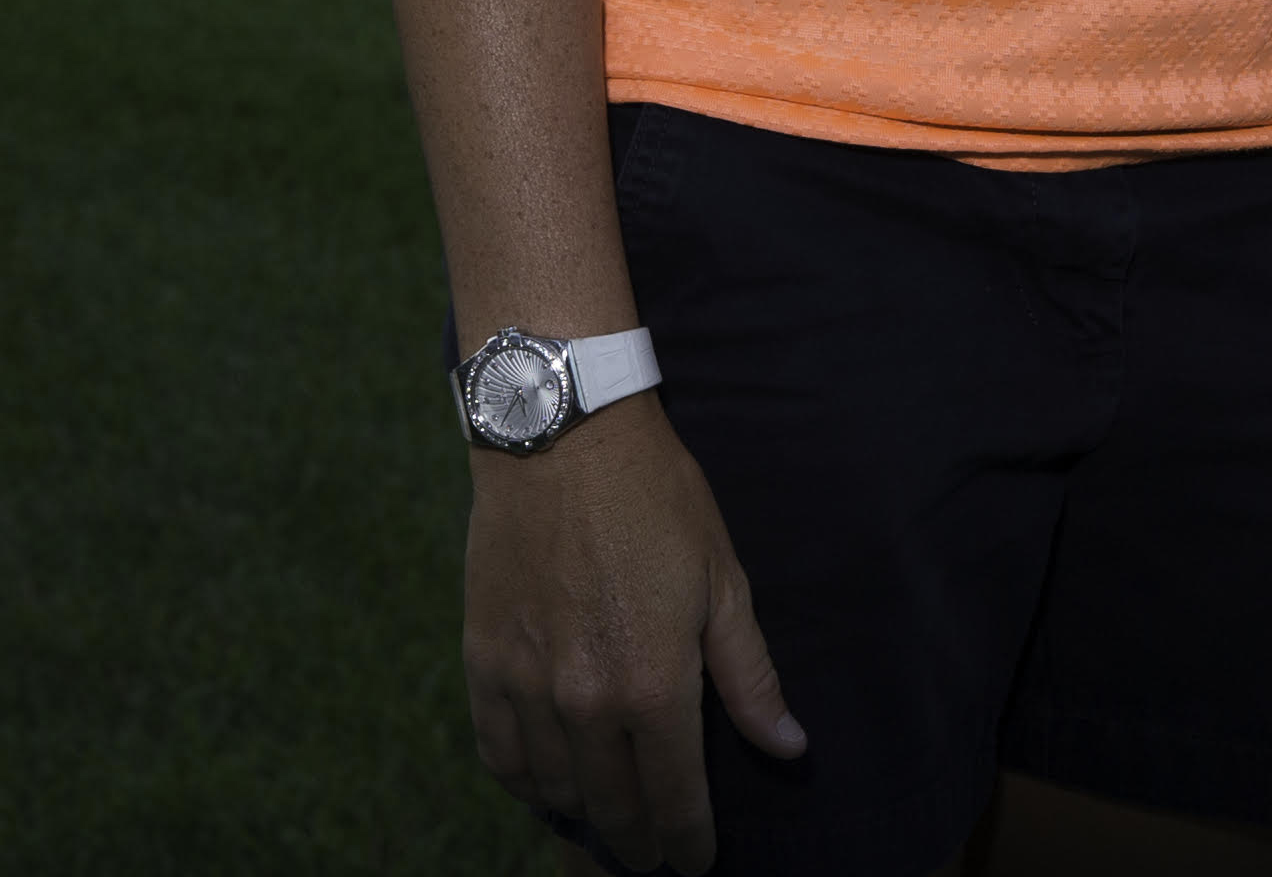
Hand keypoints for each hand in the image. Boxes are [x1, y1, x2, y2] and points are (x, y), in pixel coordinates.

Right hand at [457, 401, 803, 870]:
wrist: (562, 437)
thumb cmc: (656, 502)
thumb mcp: (722, 582)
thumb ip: (750, 677)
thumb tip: (788, 745)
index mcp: (654, 685)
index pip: (674, 799)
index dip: (688, 840)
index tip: (695, 862)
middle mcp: (585, 701)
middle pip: (612, 806)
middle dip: (639, 839)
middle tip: (654, 850)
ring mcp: (527, 685)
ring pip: (555, 788)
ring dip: (585, 814)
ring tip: (608, 820)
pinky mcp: (483, 662)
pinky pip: (499, 752)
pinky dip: (524, 781)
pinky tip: (546, 784)